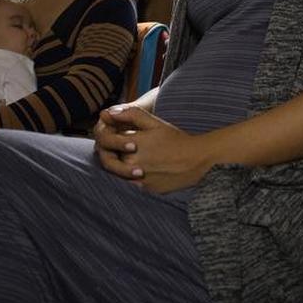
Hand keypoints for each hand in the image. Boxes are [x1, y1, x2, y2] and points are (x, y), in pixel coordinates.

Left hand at [93, 105, 210, 193]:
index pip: (110, 141)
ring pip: (121, 173)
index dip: (115, 139)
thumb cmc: (176, 139)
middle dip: (119, 154)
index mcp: (133, 144)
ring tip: (139, 161)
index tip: (125, 139)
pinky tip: (145, 171)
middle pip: (114, 159)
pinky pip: (132, 186)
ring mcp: (139, 178)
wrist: (197, 160)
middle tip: (133, 151)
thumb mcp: (154, 123)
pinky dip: (134, 179)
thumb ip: (130, 115)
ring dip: (124, 167)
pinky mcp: (147, 190)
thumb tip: (106, 113)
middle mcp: (133, 162)